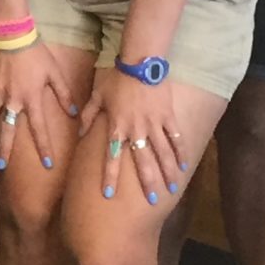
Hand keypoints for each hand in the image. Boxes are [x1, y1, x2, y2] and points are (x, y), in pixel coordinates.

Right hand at [0, 39, 77, 175]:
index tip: (47, 164)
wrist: (11, 34)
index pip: (39, 129)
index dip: (44, 147)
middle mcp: (12, 100)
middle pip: (6, 131)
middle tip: (2, 167)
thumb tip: (73, 113)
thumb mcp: (54, 72)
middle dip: (4, 151)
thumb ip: (63, 93)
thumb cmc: (35, 53)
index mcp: (31, 99)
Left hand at [79, 69, 186, 205]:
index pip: (111, 156)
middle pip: (142, 161)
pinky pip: (176, 138)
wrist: (140, 63)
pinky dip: (180, 152)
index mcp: (117, 126)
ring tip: (171, 190)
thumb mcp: (98, 96)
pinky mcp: (168, 117)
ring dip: (167, 173)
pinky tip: (184, 166)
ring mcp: (155, 125)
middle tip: (151, 201)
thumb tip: (80, 132)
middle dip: (147, 182)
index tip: (108, 194)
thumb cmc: (117, 79)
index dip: (109, 175)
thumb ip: (89, 115)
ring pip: (162, 154)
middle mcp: (136, 130)